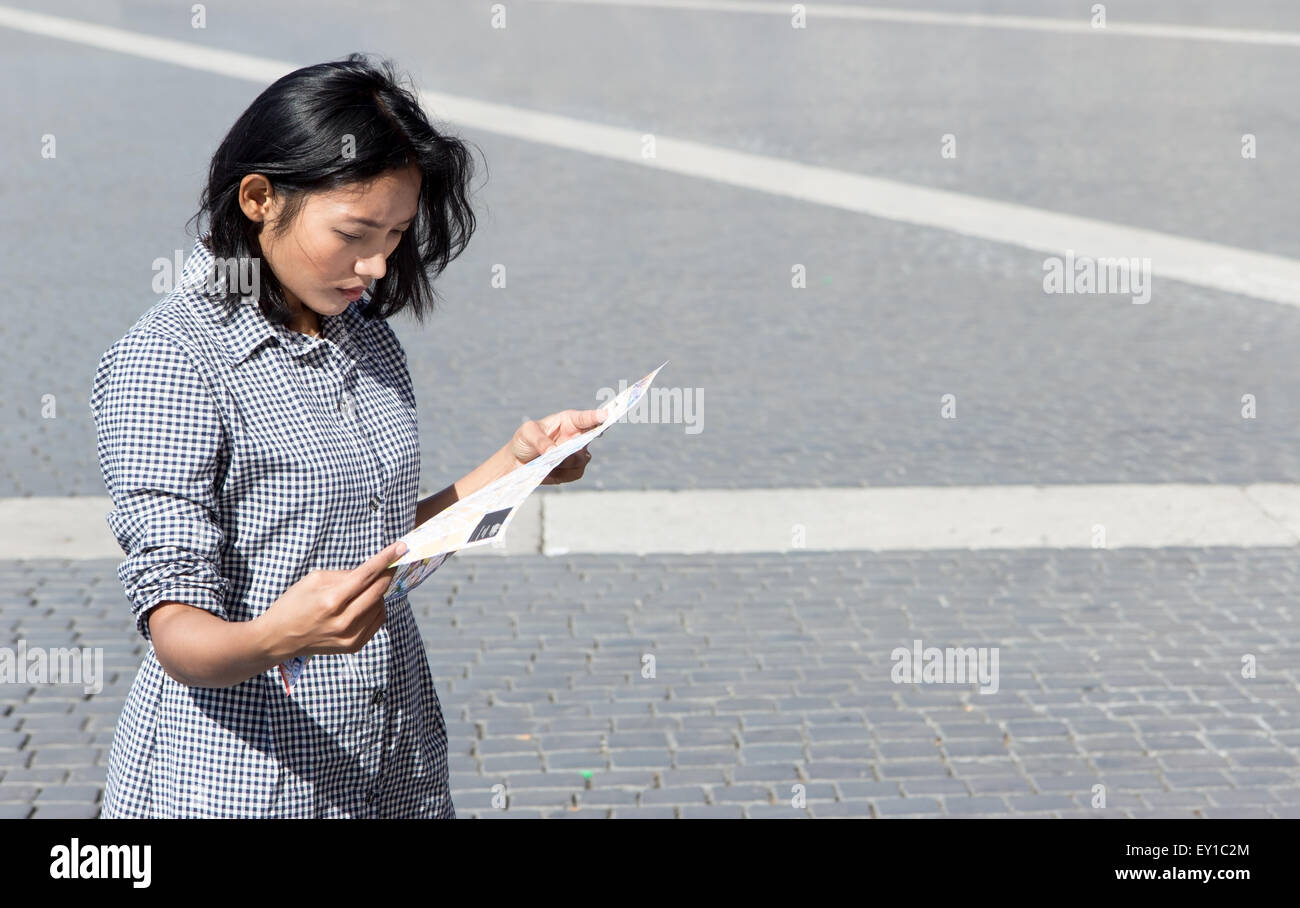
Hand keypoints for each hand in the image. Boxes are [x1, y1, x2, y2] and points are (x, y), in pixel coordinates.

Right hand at [263, 540, 407, 657]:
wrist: (278, 639)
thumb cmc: (294, 604)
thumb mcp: (313, 580)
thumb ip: (345, 574)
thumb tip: (371, 571)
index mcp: (331, 601)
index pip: (366, 575)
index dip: (385, 559)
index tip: (401, 547)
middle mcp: (343, 621)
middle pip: (378, 591)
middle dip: (387, 573)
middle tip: (392, 562)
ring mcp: (350, 636)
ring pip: (380, 605)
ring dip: (378, 592)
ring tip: (361, 589)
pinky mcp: (354, 646)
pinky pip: (378, 620)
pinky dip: (376, 607)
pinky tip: (363, 603)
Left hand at [508, 408, 606, 484]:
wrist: (518, 463)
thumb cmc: (524, 441)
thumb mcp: (527, 433)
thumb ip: (541, 440)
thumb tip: (554, 452)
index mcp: (568, 421)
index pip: (585, 418)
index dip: (595, 417)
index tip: (606, 415)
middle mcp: (576, 436)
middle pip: (591, 438)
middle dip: (587, 441)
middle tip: (576, 445)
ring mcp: (576, 454)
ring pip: (583, 459)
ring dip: (567, 462)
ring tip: (549, 463)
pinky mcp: (572, 470)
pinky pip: (575, 473)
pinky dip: (561, 474)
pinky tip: (548, 472)